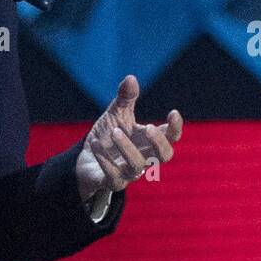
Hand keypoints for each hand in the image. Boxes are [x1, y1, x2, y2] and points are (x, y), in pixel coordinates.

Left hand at [76, 74, 182, 202]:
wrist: (86, 159)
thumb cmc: (107, 137)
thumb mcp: (116, 115)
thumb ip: (125, 99)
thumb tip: (131, 78)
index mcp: (149, 141)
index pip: (171, 137)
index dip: (175, 127)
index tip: (173, 112)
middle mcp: (144, 157)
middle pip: (165, 156)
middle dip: (159, 142)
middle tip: (148, 126)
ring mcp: (130, 172)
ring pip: (137, 166)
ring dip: (127, 148)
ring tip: (114, 131)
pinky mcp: (112, 182)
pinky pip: (113, 176)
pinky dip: (104, 160)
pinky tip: (95, 144)